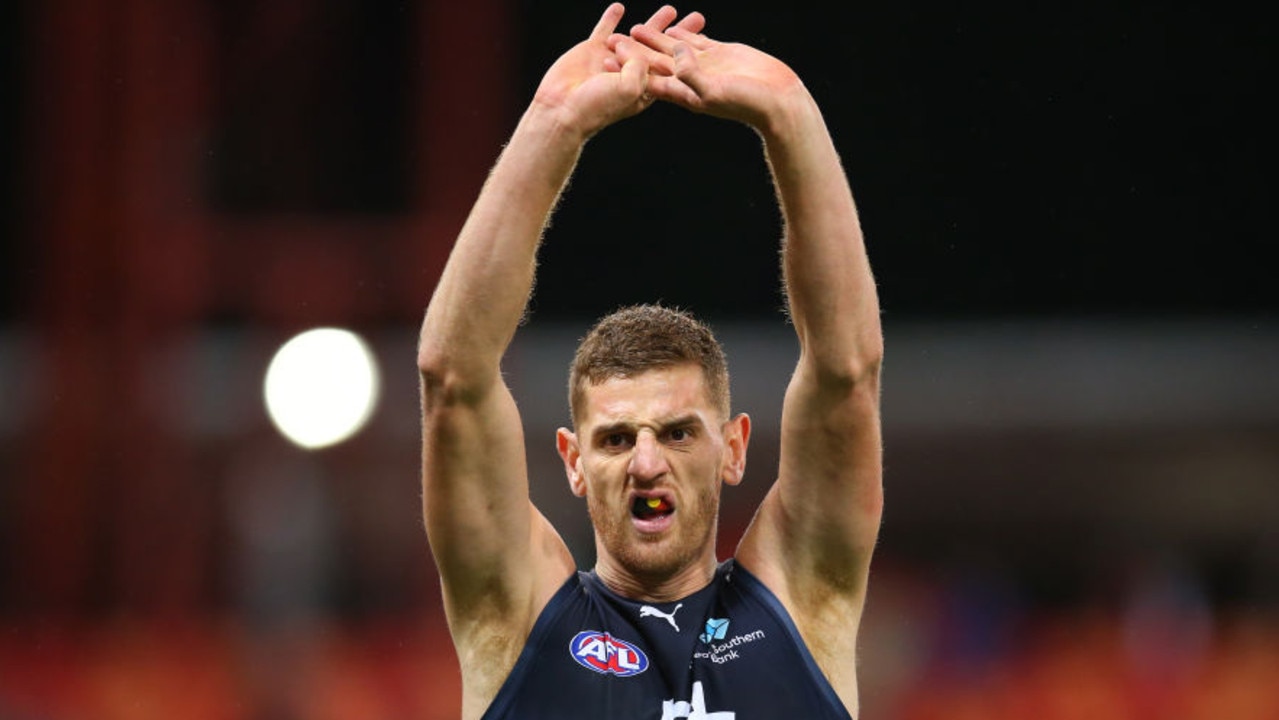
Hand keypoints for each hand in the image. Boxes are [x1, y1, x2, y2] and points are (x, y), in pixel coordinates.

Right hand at [531, 4, 698, 137]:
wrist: (561, 109)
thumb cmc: (596, 107)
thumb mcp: (629, 88)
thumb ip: (641, 67)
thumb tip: (640, 51)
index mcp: (644, 87)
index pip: (672, 66)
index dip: (688, 52)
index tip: (705, 39)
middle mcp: (630, 73)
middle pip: (661, 49)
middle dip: (680, 34)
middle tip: (698, 18)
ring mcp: (611, 60)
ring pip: (637, 37)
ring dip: (653, 24)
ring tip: (671, 9)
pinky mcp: (591, 51)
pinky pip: (604, 30)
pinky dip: (611, 19)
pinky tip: (619, 7)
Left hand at [629, 10, 806, 131]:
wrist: (777, 99)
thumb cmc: (747, 103)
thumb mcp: (713, 91)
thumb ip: (690, 73)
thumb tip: (674, 52)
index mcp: (685, 93)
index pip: (648, 79)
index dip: (627, 70)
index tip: (606, 59)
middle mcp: (692, 80)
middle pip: (655, 63)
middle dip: (634, 52)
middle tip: (612, 39)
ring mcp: (706, 66)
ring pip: (673, 50)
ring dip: (654, 39)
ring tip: (635, 26)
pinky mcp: (721, 54)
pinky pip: (697, 42)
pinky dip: (683, 34)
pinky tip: (672, 26)